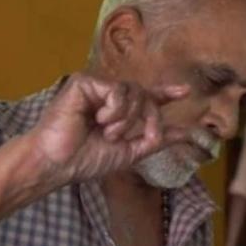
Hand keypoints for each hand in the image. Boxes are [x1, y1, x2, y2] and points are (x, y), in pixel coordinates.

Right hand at [26, 73, 188, 185]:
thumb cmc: (87, 160)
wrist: (58, 163)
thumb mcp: (131, 151)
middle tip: (131, 137)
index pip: (147, 97)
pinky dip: (115, 110)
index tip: (186, 91)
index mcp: (119, 111)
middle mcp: (108, 96)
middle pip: (146, 95)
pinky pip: (117, 90)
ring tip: (107, 133)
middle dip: (147, 118)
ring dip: (127, 119)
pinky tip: (98, 120)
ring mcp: (96, 87)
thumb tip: (187, 134)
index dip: (166, 93)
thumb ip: (157, 140)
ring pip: (134, 91)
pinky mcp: (85, 82)